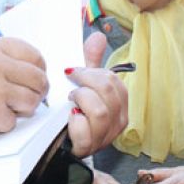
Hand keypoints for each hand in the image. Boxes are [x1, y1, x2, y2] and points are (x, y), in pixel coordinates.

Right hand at [0, 36, 47, 139]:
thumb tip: (27, 70)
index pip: (33, 55)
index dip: (39, 69)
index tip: (36, 77)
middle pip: (38, 79)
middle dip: (36, 92)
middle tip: (26, 99)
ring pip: (31, 102)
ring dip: (20, 110)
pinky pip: (12, 123)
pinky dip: (0, 125)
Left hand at [65, 32, 128, 157]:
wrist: (62, 141)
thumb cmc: (77, 110)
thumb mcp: (85, 84)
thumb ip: (92, 61)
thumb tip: (98, 35)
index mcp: (121, 102)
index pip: (113, 80)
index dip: (91, 73)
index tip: (73, 73)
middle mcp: (119, 120)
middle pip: (107, 91)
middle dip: (84, 84)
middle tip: (71, 87)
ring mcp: (106, 136)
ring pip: (99, 112)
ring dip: (80, 102)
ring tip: (71, 103)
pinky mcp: (91, 148)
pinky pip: (85, 133)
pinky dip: (74, 124)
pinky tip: (69, 121)